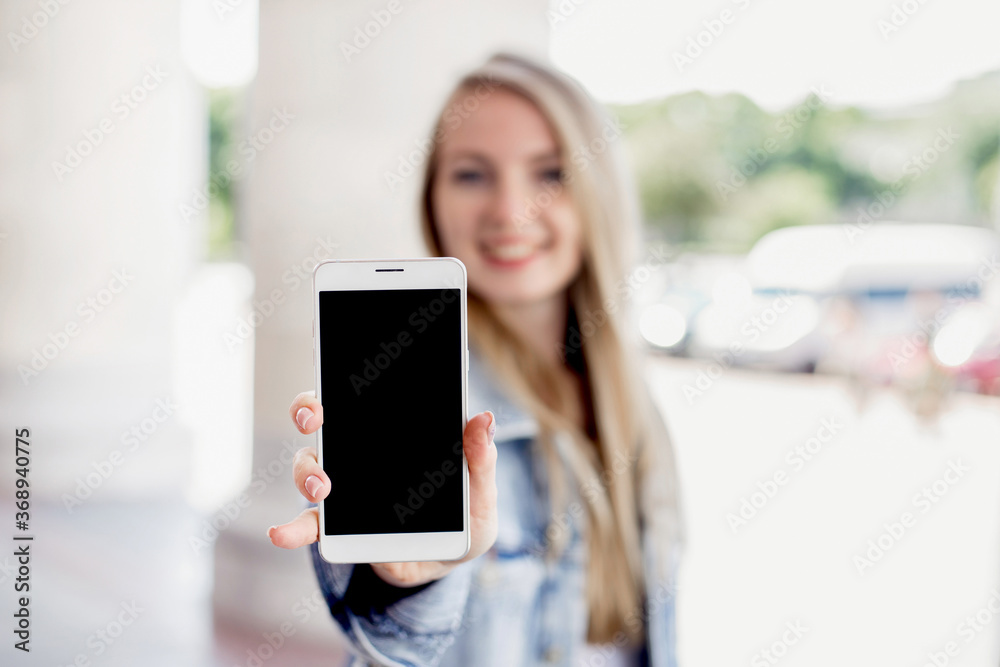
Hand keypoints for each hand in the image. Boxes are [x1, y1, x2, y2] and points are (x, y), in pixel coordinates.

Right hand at [267, 390, 498, 587]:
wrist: (447, 564)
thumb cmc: (466, 519)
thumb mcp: (480, 492)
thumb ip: (480, 459)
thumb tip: (484, 418)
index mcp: (395, 432)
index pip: (364, 392)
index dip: (343, 372)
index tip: (333, 359)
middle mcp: (361, 450)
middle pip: (323, 416)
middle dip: (309, 409)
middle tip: (315, 418)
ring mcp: (344, 484)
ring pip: (309, 462)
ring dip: (307, 471)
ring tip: (322, 489)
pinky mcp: (335, 523)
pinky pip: (308, 521)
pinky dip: (292, 527)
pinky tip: (281, 533)